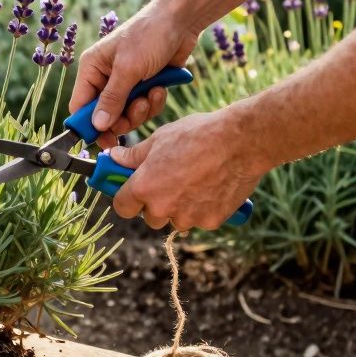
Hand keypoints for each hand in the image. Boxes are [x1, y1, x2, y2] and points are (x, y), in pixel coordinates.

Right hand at [70, 3, 199, 146]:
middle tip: (138, 110)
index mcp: (92, 68)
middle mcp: (105, 77)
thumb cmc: (149, 35)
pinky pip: (144, 108)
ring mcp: (126, 82)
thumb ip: (112, 99)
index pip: (80, 106)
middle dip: (123, 117)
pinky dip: (153, 102)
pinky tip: (160, 88)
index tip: (105, 141)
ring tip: (151, 93)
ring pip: (127, 114)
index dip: (89, 125)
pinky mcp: (144, 86)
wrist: (181, 21)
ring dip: (141, 110)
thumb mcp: (128, 69)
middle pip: (105, 115)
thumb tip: (98, 125)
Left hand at [106, 110, 265, 230]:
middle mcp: (163, 207)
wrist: (241, 141)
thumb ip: (133, 155)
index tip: (132, 191)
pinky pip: (200, 220)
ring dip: (179, 208)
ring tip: (194, 182)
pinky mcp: (211, 222)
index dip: (126, 199)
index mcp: (144, 187)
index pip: (122, 207)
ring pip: (175, 220)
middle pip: (150, 217)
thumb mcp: (159, 138)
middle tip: (169, 182)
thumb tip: (114, 157)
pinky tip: (212, 187)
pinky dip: (203, 208)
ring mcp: (188, 217)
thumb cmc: (198, 134)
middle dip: (155, 204)